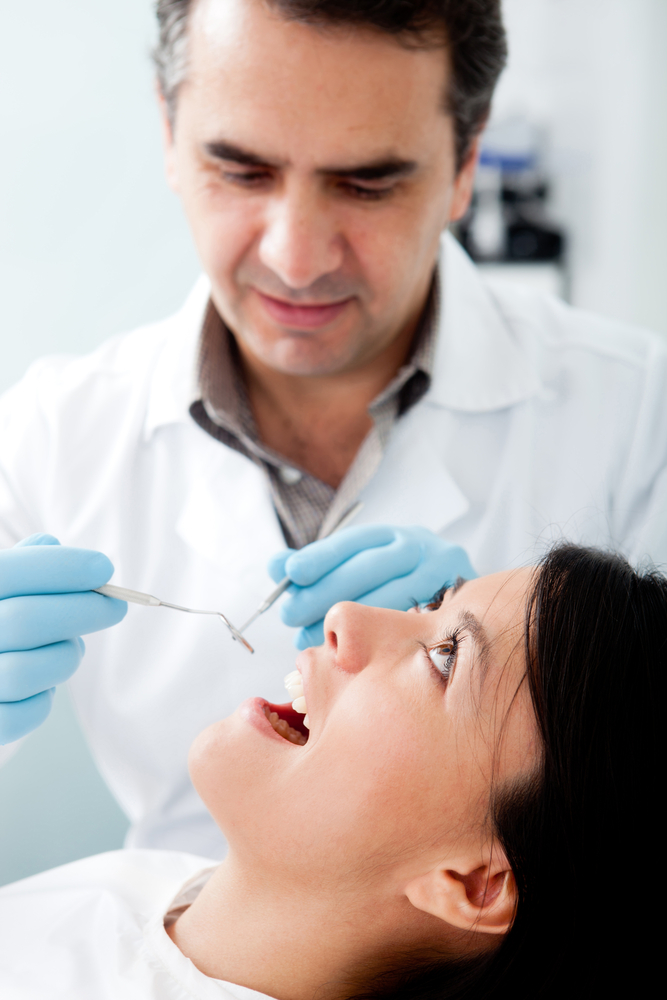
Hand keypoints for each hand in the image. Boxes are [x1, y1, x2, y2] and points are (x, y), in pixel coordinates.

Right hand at [0, 535, 126, 743]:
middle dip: (83, 610)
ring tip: (72, 647)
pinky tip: (46, 683)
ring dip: (65, 656)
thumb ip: (19, 565)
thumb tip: (49, 542)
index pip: (11, 572)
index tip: (104, 568)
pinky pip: (24, 715)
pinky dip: (45, 699)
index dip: (62, 568)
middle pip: (26, 620)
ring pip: (27, 671)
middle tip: (115, 606)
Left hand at [268, 525, 476, 648]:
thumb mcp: (361, 572)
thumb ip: (318, 567)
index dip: (322, 556)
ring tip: (309, 638)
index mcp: (396, 537)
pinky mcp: (458, 607)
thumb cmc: (399, 595)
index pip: (355, 541)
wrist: (471, 618)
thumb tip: (275, 567)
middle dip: (324, 592)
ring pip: (392, 596)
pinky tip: (348, 651)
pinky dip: (378, 638)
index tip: (291, 572)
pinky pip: (413, 623)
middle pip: (369, 567)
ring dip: (346, 621)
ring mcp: (443, 578)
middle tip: (291, 613)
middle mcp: (423, 550)